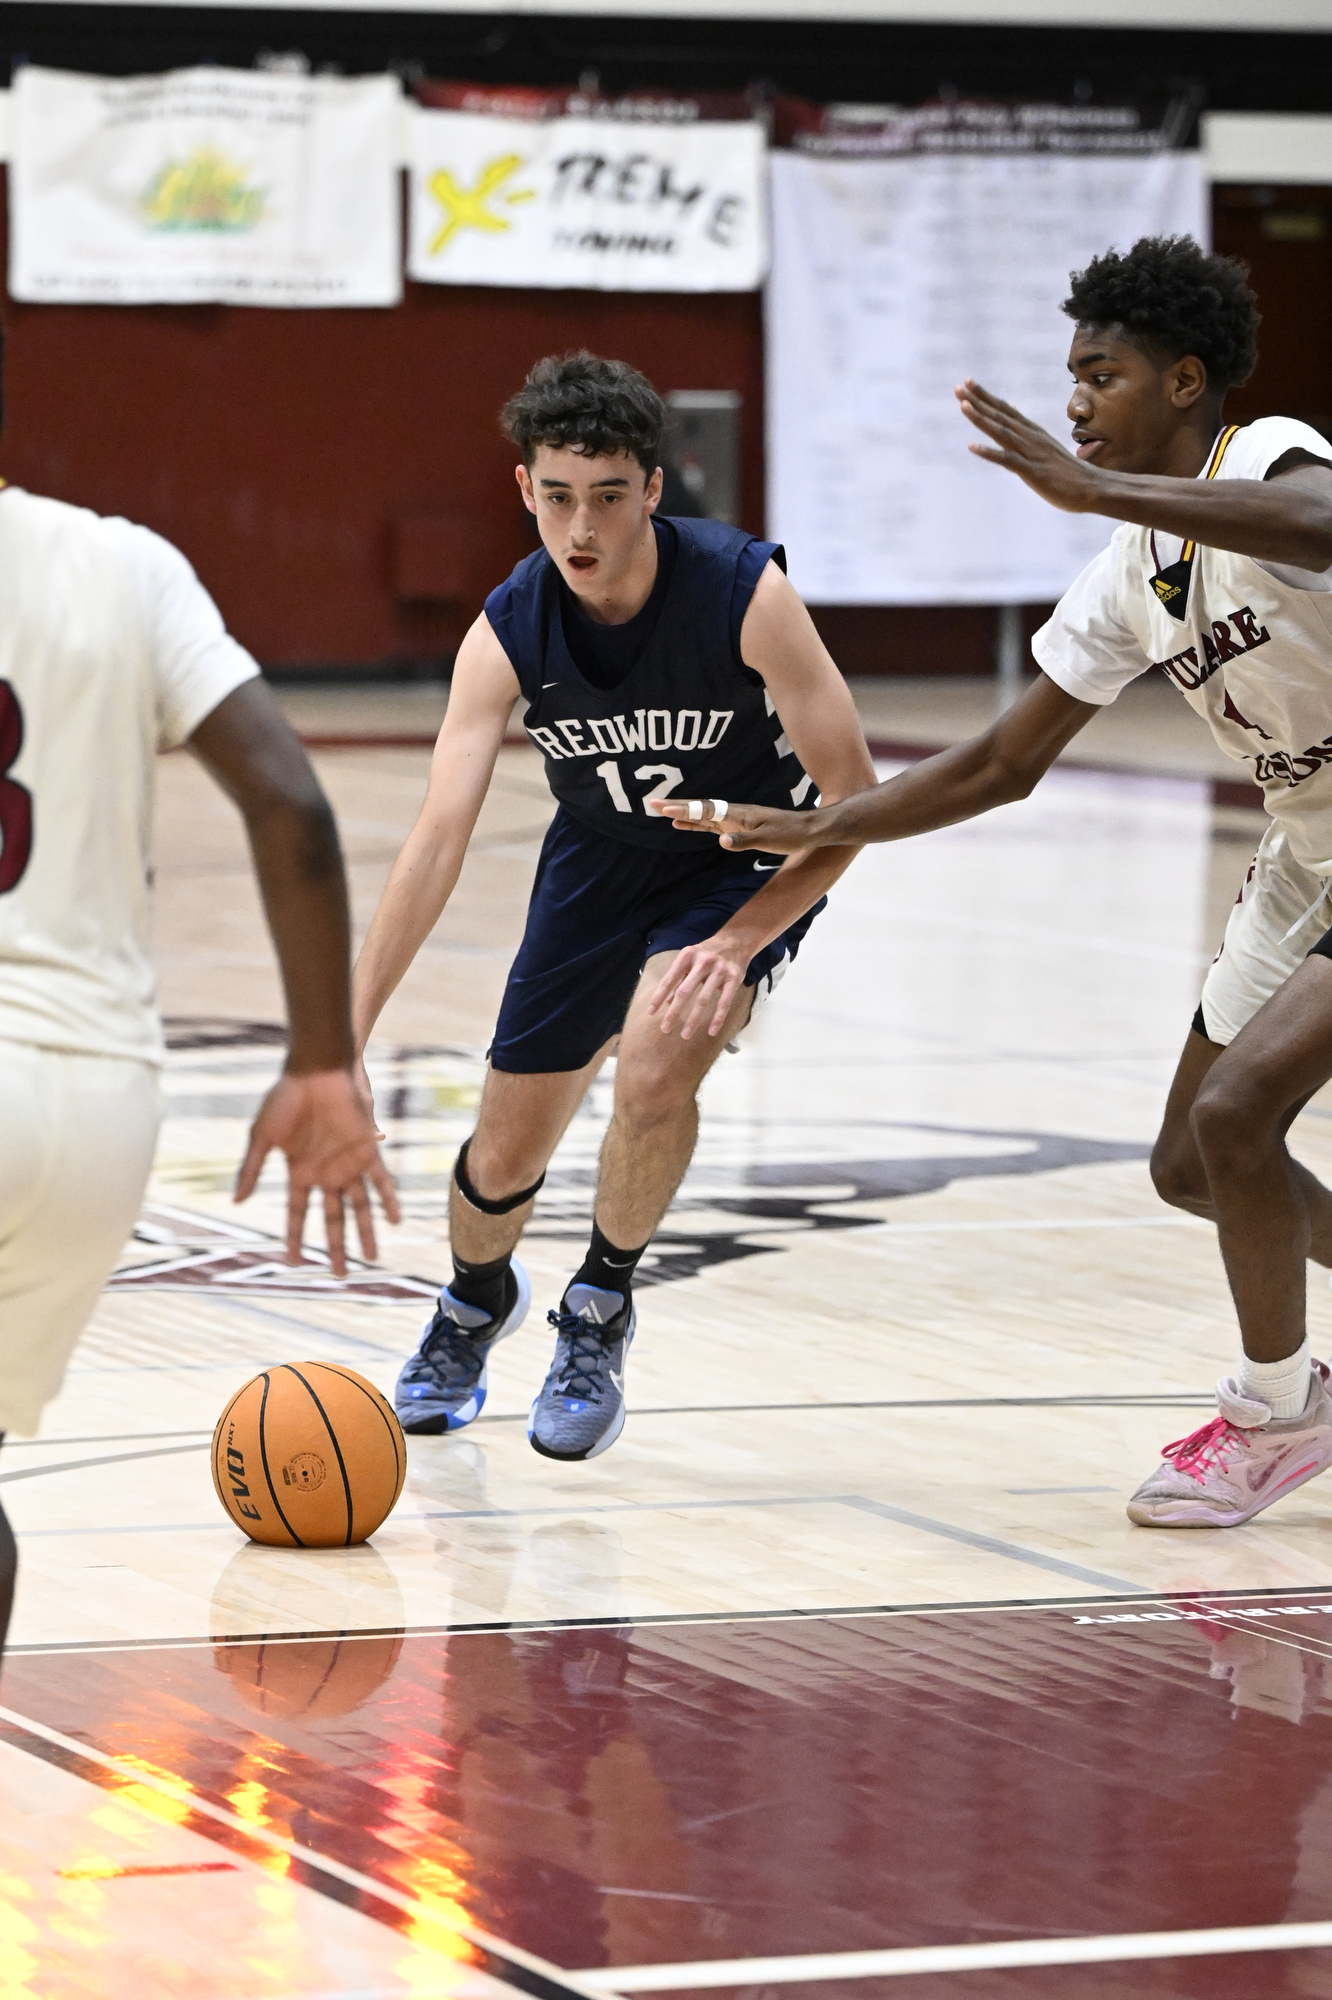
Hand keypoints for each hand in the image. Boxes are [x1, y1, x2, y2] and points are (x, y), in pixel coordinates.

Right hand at [235, 1067, 400, 1275]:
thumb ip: (251, 1169)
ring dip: (366, 1231)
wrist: (316, 1071)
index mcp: (299, 1172)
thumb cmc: (285, 1098)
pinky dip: (388, 1199)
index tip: (294, 1262)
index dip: (295, 1237)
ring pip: (359, 1206)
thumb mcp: (261, 1136)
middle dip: (337, 1246)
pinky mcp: (368, 1150)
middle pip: (333, 1218)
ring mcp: (348, 1163)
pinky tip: (394, 1220)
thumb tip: (237, 1202)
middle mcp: (325, 1173)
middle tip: (342, 1274)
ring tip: (372, 1258)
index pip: (297, 1213)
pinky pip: (381, 1181)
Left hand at [646, 936, 751, 1041]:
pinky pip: (725, 1002)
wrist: (736, 939)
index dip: (658, 996)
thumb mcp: (690, 959)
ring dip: (694, 1019)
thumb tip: (667, 1001)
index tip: (650, 1012)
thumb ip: (679, 978)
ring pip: (704, 999)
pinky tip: (712, 1031)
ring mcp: (719, 970)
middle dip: (674, 1012)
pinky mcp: (734, 978)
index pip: (669, 979)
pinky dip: (718, 1018)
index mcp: (687, 955)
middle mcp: (703, 962)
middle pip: (685, 991)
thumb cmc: (707, 952)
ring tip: (685, 1035)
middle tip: (665, 1029)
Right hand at [650, 797, 818, 854]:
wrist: (809, 829)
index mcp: (739, 815)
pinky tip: (684, 826)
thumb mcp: (768, 840)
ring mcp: (735, 819)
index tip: (664, 809)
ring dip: (683, 813)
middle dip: (676, 807)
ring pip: (703, 815)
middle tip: (652, 804)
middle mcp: (734, 814)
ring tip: (662, 812)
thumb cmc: (790, 834)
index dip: (684, 810)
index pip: (706, 811)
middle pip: (700, 808)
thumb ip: (744, 841)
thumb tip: (721, 840)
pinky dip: (695, 824)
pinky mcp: (737, 827)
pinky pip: (710, 823)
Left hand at [956, 379, 1096, 512]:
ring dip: (981, 419)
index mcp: (1033, 432)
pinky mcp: (1031, 471)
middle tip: (959, 387)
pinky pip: (1006, 460)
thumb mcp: (1047, 446)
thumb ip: (1028, 432)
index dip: (986, 397)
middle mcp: (1030, 438)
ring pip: (1001, 432)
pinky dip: (989, 452)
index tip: (969, 383)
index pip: (1006, 410)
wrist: (1093, 488)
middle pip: (1000, 416)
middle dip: (978, 401)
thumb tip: (1015, 412)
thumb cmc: (1068, 471)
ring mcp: (1031, 453)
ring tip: (963, 406)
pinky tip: (971, 446)